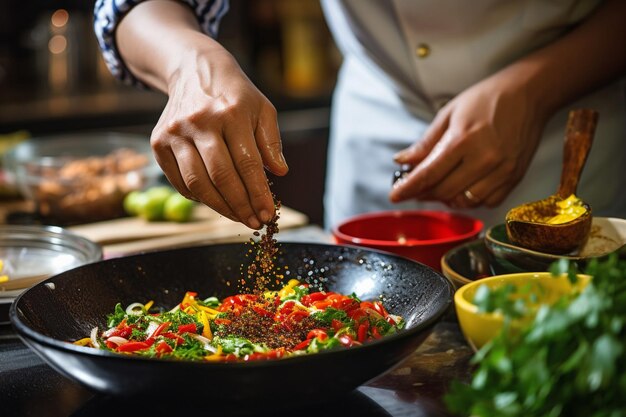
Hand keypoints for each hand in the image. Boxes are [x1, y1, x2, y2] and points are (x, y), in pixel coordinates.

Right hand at [151, 42, 287, 228]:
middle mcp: (200, 122)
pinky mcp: (158, 142)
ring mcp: (175, 132)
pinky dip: (198, 196)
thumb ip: (271, 142)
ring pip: (197, 182)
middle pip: (221, 176)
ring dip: (220, 207)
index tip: (268, 214)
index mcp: (231, 113)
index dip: (258, 193)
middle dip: (241, 206)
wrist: (194, 71)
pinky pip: (179, 180)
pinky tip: (216, 201)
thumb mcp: (262, 110)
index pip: (248, 163)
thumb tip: (280, 173)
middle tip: (254, 222)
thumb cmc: (235, 96)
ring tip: (238, 217)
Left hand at [389, 69, 547, 208]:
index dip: (408, 188)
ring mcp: (502, 170)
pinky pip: (488, 201)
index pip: (428, 174)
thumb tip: (402, 160)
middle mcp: (484, 159)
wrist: (529, 94)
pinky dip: (470, 200)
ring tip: (436, 189)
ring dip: (446, 199)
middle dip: (423, 194)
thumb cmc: (486, 99)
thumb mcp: (449, 114)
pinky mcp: (515, 177)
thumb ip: (426, 143)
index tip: (394, 196)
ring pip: (465, 201)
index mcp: (463, 140)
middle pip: (444, 191)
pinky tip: (462, 189)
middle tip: (414, 189)